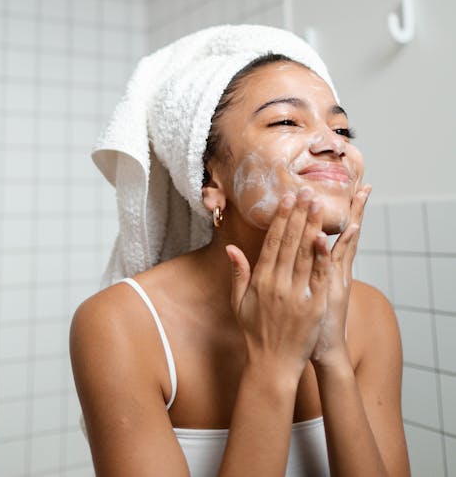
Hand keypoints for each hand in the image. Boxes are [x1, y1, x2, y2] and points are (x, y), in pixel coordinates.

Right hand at [225, 188, 330, 377]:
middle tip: (306, 192)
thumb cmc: (255, 333)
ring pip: (305, 254)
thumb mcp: (239, 303)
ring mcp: (296, 294)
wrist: (273, 365)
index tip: (286, 199)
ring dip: (312, 227)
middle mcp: (278, 284)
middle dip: (298, 214)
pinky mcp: (313, 306)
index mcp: (261, 281)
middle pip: (289, 242)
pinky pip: (319, 276)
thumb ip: (238, 273)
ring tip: (318, 205)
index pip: (272, 242)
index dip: (280, 219)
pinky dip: (322, 256)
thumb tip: (231, 248)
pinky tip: (326, 238)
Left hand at [310, 185, 371, 369]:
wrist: (320, 349)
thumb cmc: (309, 320)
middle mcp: (335, 269)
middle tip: (364, 186)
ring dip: (349, 222)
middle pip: (346, 233)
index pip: (338, 231)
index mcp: (329, 266)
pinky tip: (326, 235)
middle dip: (354, 210)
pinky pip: (327, 268)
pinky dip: (325, 252)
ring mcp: (334, 279)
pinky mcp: (328, 291)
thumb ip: (307, 263)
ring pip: (343, 245)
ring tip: (357, 197)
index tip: (357, 189)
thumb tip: (303, 243)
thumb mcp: (310, 288)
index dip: (346, 212)